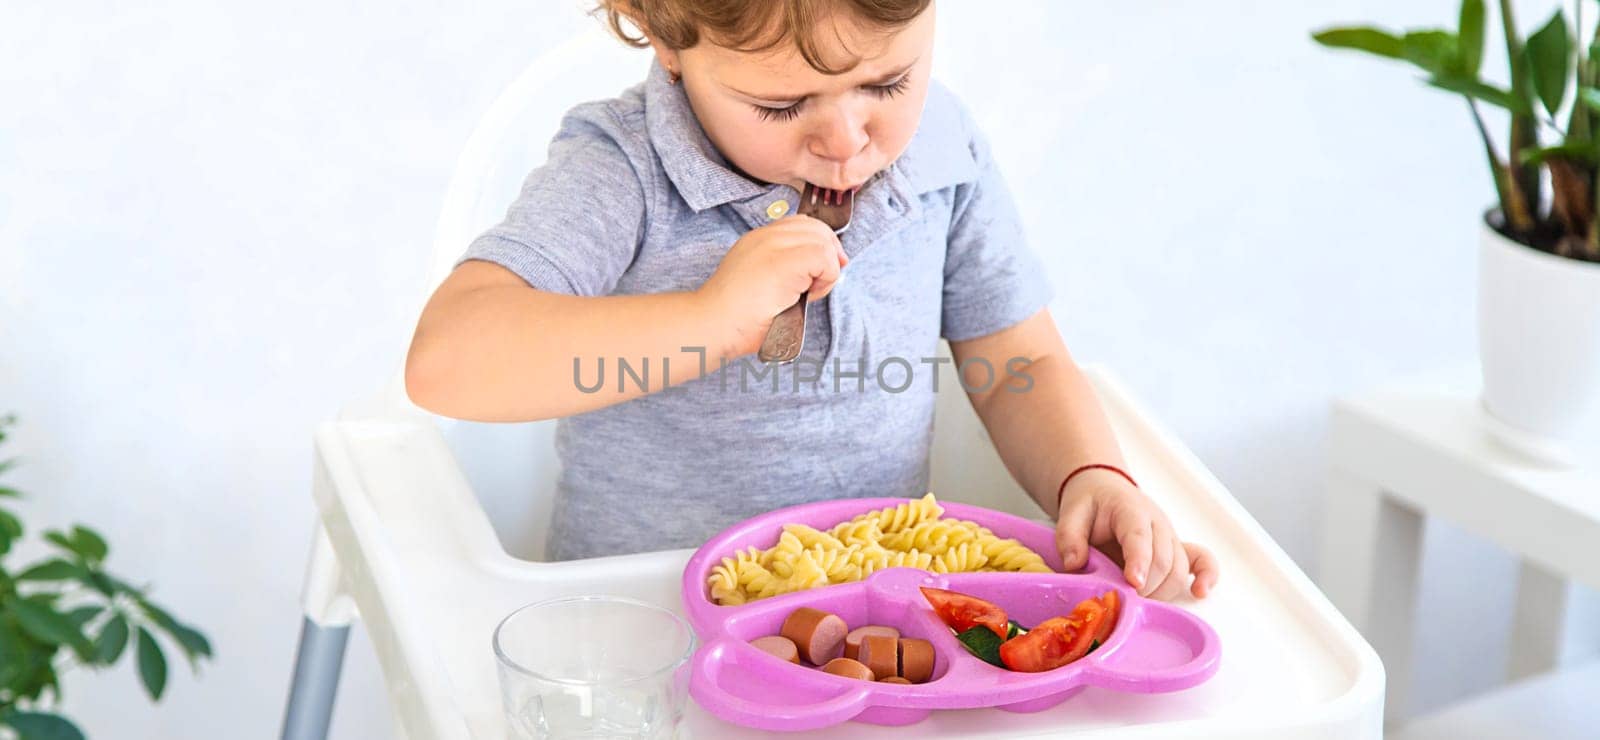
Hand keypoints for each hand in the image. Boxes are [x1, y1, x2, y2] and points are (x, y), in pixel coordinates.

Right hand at [695, 215, 848, 356]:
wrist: (712, 325)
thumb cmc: (734, 318)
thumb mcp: (760, 285)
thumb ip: (784, 272)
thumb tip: (818, 273)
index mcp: (758, 240)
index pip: (802, 225)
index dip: (819, 245)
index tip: (819, 273)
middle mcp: (765, 236)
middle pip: (817, 228)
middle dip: (829, 256)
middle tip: (820, 284)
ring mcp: (773, 245)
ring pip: (824, 241)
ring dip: (827, 270)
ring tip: (808, 293)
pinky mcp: (783, 261)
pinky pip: (825, 258)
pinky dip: (827, 279)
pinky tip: (808, 296)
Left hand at [1054, 469, 1218, 599]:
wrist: (1105, 490)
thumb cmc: (1091, 504)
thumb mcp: (1071, 512)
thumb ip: (1069, 536)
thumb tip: (1074, 564)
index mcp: (1130, 510)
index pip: (1139, 537)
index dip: (1139, 561)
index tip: (1133, 583)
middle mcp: (1157, 523)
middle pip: (1164, 560)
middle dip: (1146, 587)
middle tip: (1123, 602)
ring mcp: (1170, 536)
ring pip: (1180, 570)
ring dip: (1162, 592)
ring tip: (1138, 603)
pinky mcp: (1177, 548)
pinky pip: (1201, 561)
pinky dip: (1206, 576)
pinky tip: (1200, 592)